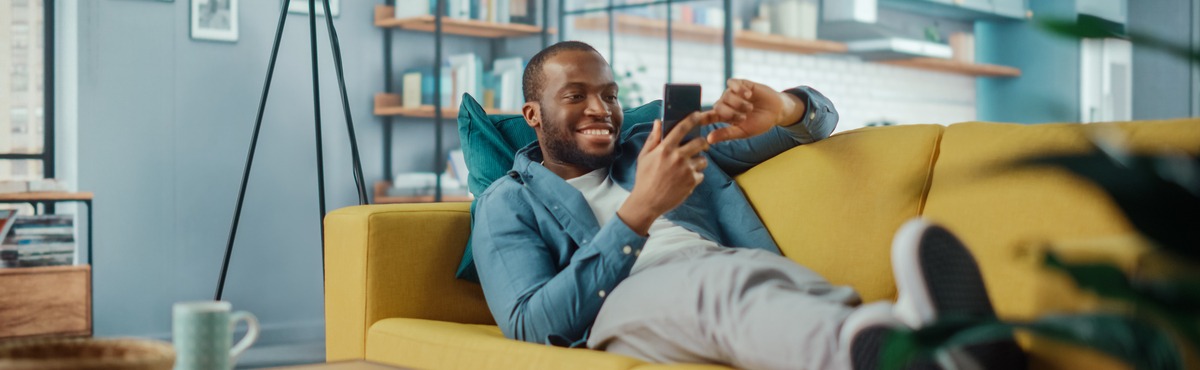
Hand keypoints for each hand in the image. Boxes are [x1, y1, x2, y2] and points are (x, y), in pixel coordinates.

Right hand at [617, 114, 713, 234]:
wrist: (647, 202)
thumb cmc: (644, 178)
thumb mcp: (644, 156)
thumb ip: (653, 138)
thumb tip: (658, 122)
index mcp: (665, 149)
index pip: (682, 128)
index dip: (692, 119)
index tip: (698, 114)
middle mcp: (677, 157)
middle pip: (700, 142)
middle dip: (703, 142)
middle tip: (700, 144)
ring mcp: (686, 170)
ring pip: (703, 159)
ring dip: (699, 161)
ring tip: (689, 166)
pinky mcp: (692, 182)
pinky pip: (701, 174)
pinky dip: (695, 176)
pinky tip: (685, 179)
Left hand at [707, 79, 805, 143]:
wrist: (776, 111)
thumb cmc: (759, 123)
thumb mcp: (743, 132)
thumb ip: (726, 134)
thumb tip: (708, 140)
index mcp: (724, 117)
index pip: (707, 116)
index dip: (700, 118)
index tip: (695, 120)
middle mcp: (726, 103)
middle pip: (718, 106)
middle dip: (730, 113)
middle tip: (743, 118)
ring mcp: (733, 93)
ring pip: (726, 96)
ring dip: (738, 103)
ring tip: (750, 108)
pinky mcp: (741, 83)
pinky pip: (732, 83)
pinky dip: (739, 89)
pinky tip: (748, 94)